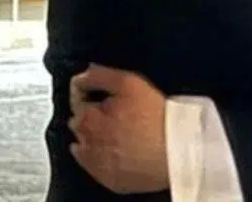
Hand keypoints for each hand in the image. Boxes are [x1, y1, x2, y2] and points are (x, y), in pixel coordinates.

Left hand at [68, 64, 169, 193]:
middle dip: (93, 116)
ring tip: (122, 132)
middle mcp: (85, 144)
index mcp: (86, 119)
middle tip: (118, 112)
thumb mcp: (128, 84)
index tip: (108, 94)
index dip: (92, 93)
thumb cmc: (154, 118)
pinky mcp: (108, 179)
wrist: (174, 152)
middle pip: (80, 124)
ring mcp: (96, 164)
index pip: (77, 100)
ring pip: (87, 146)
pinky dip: (103, 157)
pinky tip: (121, 149)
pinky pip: (98, 166)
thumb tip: (84, 72)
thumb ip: (100, 76)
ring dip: (96, 137)